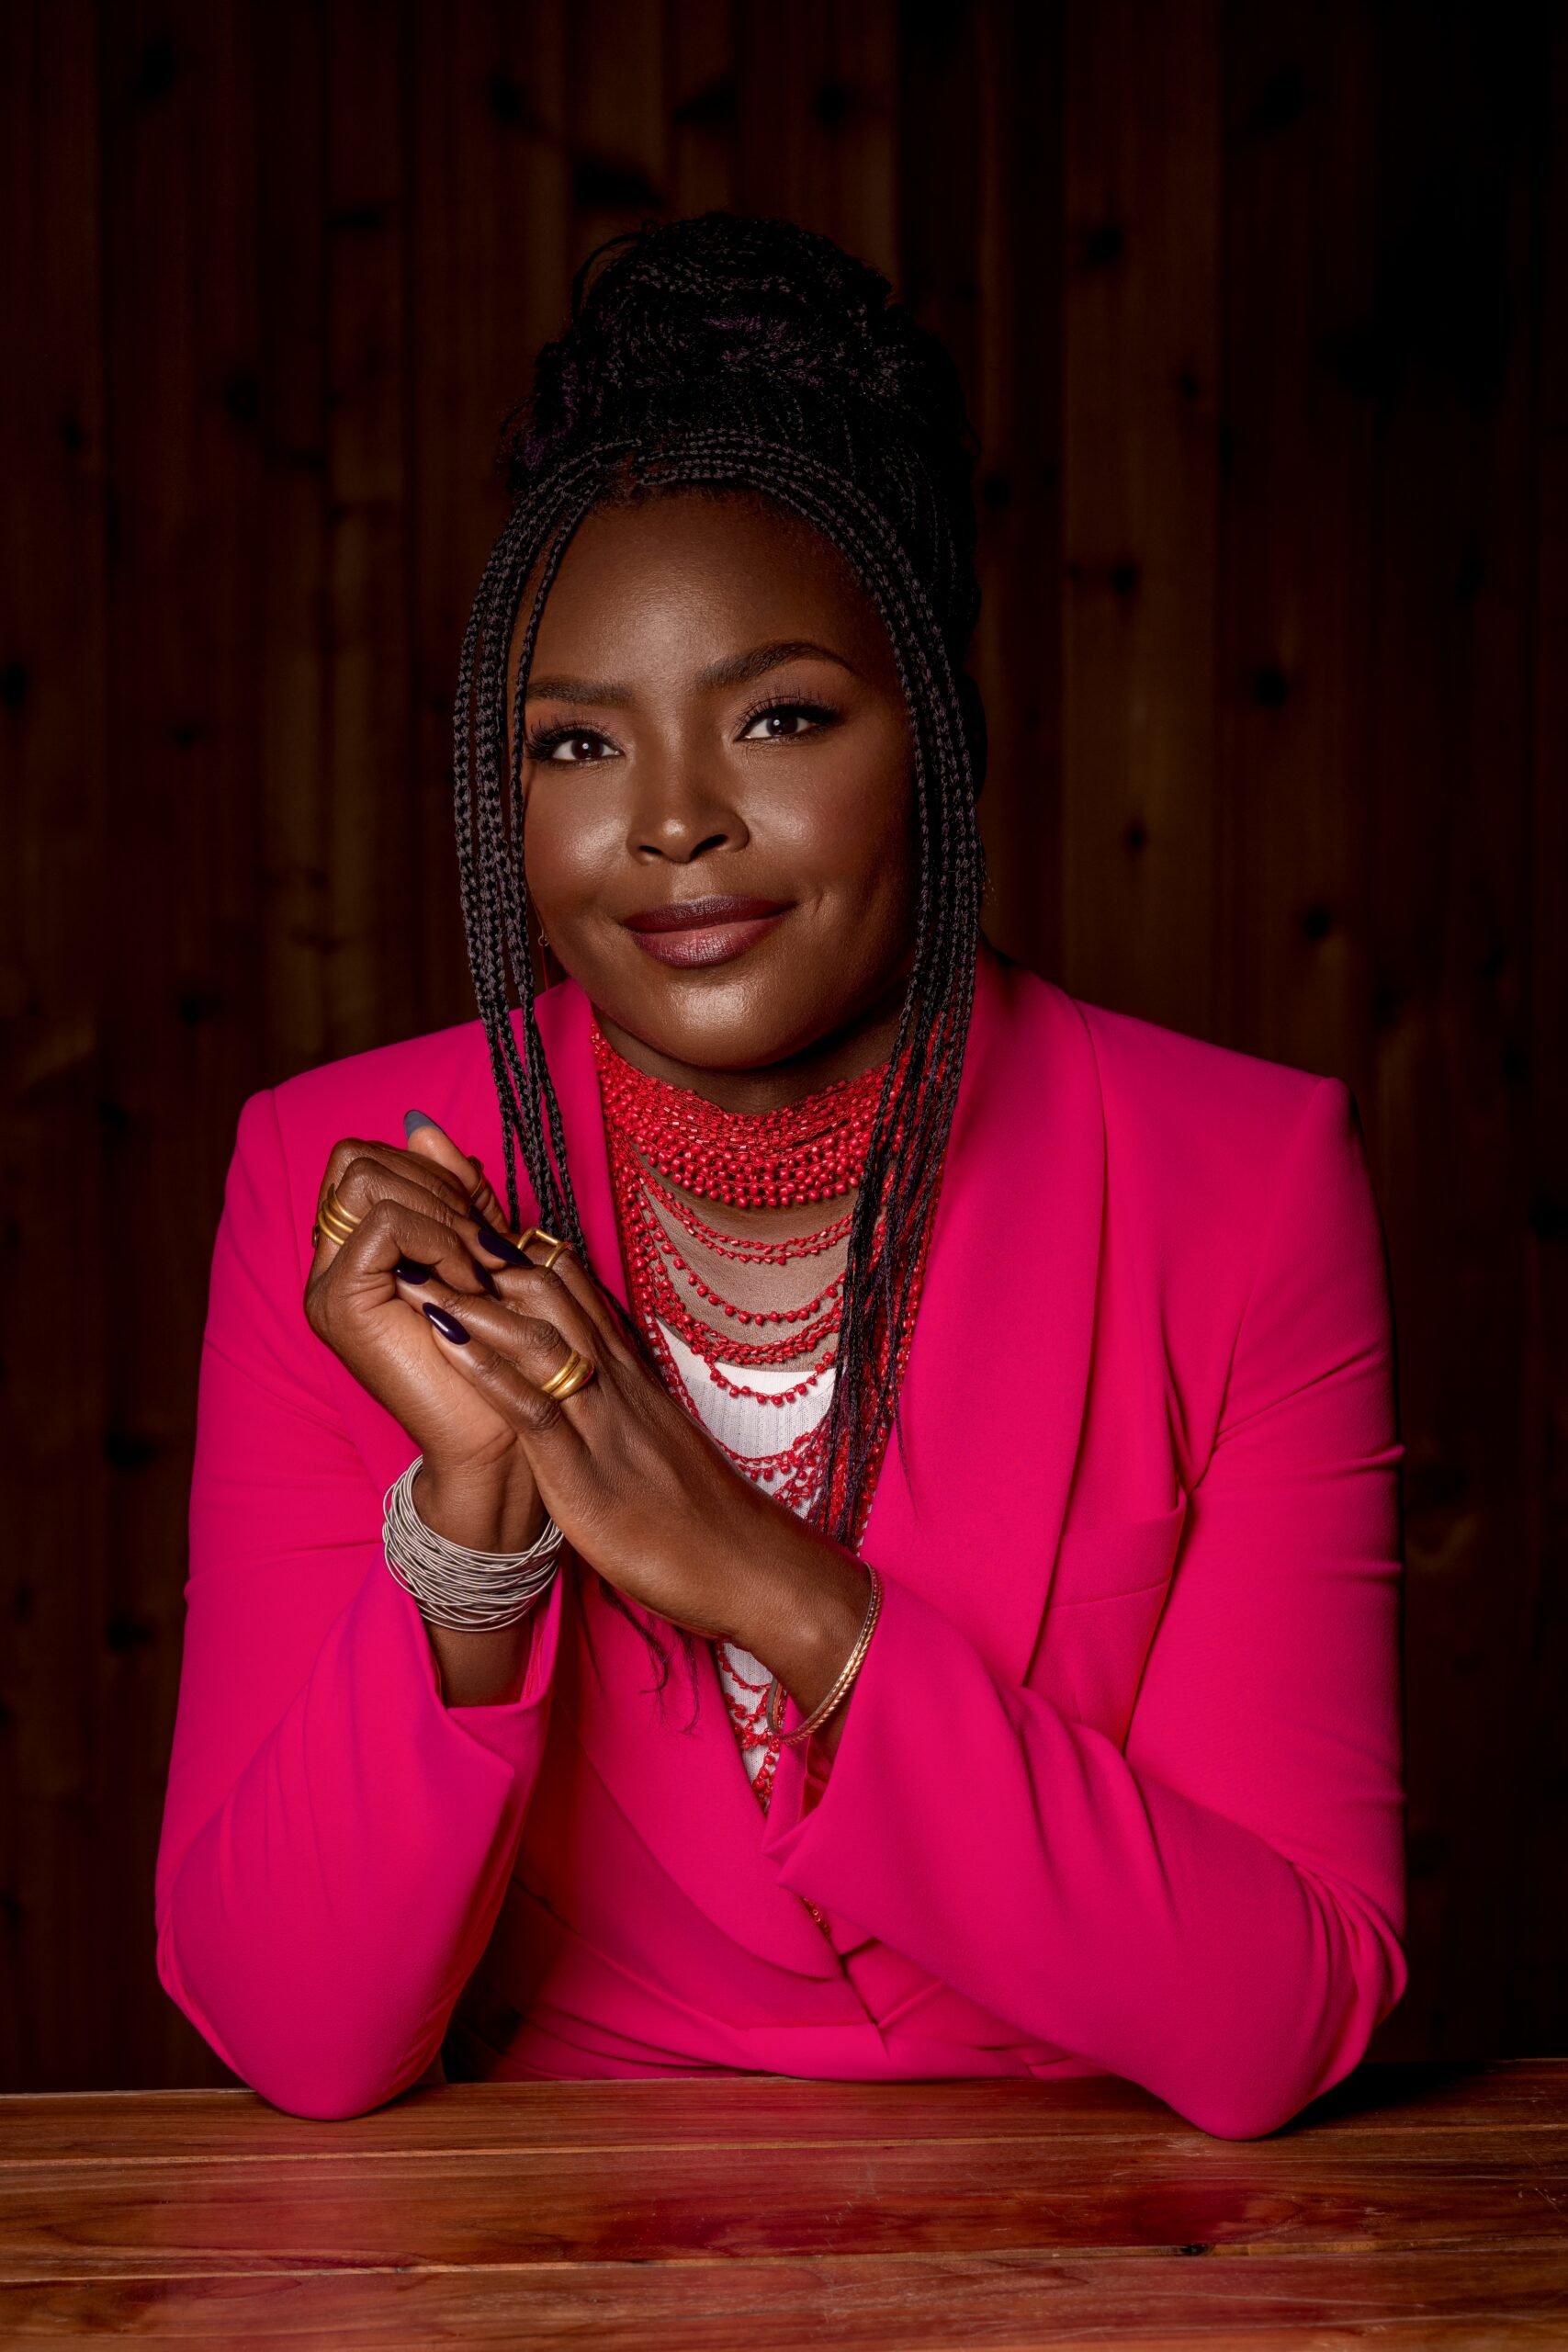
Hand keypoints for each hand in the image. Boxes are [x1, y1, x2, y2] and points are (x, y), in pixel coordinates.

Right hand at [302, 1115, 541, 1543]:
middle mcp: (328, 1264)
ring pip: (366, 1177)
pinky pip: (385, 1224)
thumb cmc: (499, 1354)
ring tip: (477, 1267)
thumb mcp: (482, 1254)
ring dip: (440, 1211)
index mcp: (355, 1250)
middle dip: (437, 1187)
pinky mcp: (341, 1306)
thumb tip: (421, 1126)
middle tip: (481, 1248)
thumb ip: (455, 1195)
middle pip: (358, 1158)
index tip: (478, 1226)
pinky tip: (469, 1283)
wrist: (499, 1440)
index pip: (366, 1158)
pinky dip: (440, 1239)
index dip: (429, 1172)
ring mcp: (328, 1285)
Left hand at [402, 1243, 870, 1712]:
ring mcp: (601, 1421)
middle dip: (483, 1259)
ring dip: (471, 1299)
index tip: (465, 1219)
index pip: (571, 1287)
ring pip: (536, 1336)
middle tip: (424, 1223)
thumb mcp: (655, 1438)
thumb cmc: (700, 1512)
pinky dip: (486, 1368)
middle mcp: (615, 1380)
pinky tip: (445, 1341)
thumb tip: (589, 1377)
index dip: (516, 1250)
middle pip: (548, 1293)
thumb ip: (621, 1400)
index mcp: (627, 1371)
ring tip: (415, 1266)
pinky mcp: (585, 1470)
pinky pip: (532, 1407)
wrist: (745, 1565)